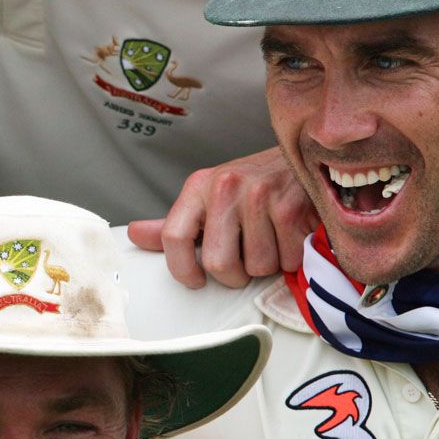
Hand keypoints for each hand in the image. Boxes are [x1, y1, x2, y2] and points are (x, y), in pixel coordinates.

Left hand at [127, 147, 318, 288]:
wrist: (305, 157)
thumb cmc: (253, 185)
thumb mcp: (209, 198)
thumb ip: (176, 223)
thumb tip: (134, 234)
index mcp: (198, 186)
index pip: (172, 236)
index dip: (181, 269)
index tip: (195, 281)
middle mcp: (225, 186)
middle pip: (217, 263)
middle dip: (233, 276)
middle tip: (244, 265)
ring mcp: (260, 195)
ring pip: (257, 266)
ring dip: (267, 266)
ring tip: (271, 243)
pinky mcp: (292, 206)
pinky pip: (287, 260)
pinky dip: (291, 259)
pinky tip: (292, 238)